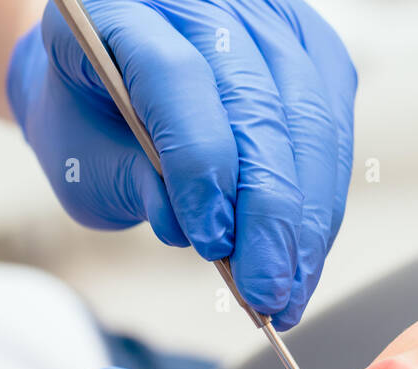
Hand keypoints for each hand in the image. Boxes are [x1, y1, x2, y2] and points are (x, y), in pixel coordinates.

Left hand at [7, 0, 357, 328]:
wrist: (107, 82)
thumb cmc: (90, 118)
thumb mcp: (83, 161)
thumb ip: (132, 185)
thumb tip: (191, 232)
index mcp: (125, 10)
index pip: (177, 78)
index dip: (200, 163)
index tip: (211, 242)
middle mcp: (208, 2)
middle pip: (261, 104)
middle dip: (270, 213)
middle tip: (267, 291)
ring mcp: (271, 21)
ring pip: (311, 123)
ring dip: (306, 221)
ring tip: (290, 290)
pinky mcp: (313, 53)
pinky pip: (334, 133)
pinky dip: (323, 204)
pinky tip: (304, 257)